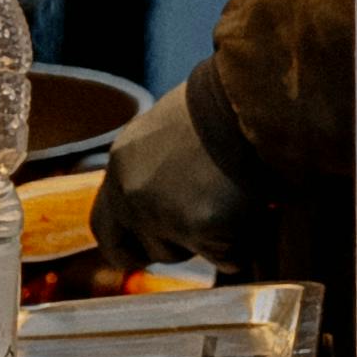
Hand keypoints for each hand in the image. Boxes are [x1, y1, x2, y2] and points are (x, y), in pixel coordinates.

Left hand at [92, 70, 271, 265]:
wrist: (251, 100)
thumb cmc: (219, 106)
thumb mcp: (164, 130)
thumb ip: (150, 167)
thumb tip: (160, 192)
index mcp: (122, 163)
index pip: (103, 227)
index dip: (124, 244)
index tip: (143, 249)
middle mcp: (132, 193)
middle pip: (133, 251)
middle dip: (162, 252)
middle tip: (191, 243)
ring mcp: (162, 215)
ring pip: (178, 254)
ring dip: (202, 244)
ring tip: (229, 205)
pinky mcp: (199, 229)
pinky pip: (223, 256)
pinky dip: (240, 245)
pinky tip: (253, 214)